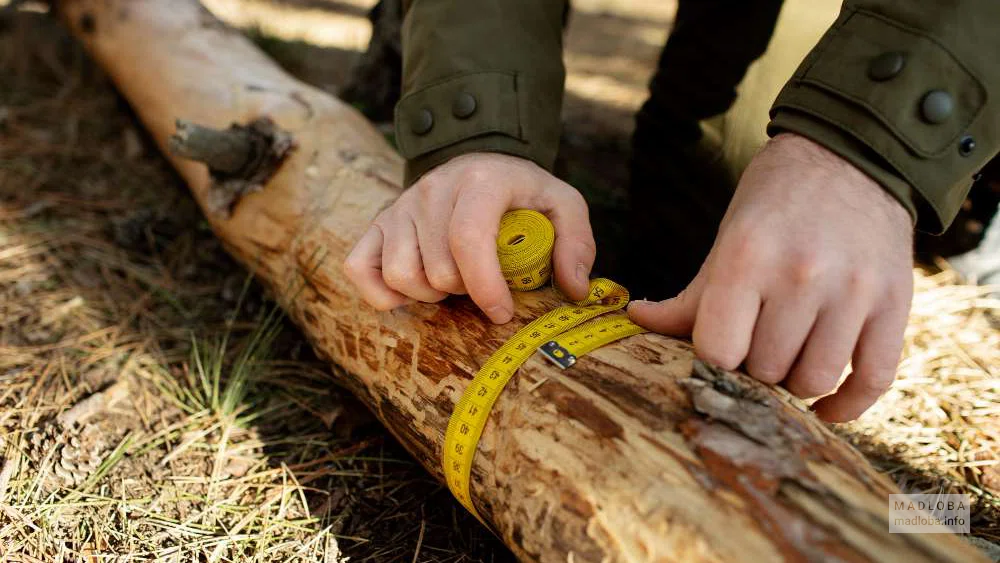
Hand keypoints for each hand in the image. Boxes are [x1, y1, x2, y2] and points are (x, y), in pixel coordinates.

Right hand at [344, 153, 595, 323]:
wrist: (479, 162)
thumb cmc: (521, 193)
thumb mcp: (562, 205)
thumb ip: (576, 243)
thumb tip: (574, 289)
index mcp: (480, 181)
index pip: (469, 240)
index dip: (485, 287)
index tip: (503, 312)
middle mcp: (432, 189)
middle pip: (438, 270)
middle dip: (465, 291)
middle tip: (481, 281)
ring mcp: (400, 206)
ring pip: (401, 276)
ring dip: (430, 294)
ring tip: (452, 282)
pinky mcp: (377, 223)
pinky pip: (360, 270)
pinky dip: (384, 294)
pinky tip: (413, 291)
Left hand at [628, 133, 913, 421]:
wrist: (851, 158)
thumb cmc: (775, 203)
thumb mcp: (727, 240)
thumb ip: (689, 295)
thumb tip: (635, 322)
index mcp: (748, 258)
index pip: (718, 351)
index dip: (713, 359)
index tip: (719, 348)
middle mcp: (802, 276)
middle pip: (766, 370)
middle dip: (754, 367)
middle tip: (756, 346)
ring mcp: (854, 292)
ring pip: (814, 380)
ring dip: (794, 383)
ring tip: (787, 359)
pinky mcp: (895, 304)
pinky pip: (873, 380)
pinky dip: (847, 405)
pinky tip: (826, 406)